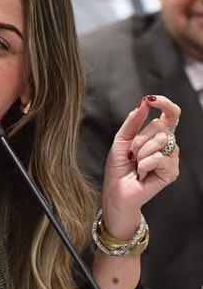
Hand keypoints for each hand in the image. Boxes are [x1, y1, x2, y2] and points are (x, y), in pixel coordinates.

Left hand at [101, 95, 179, 238]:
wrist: (116, 189)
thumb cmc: (119, 166)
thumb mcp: (121, 139)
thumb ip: (133, 121)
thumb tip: (143, 102)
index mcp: (157, 135)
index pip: (170, 115)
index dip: (165, 104)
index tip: (152, 99)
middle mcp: (168, 144)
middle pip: (159, 127)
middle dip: (138, 140)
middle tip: (132, 155)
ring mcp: (171, 158)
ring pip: (160, 141)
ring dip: (140, 152)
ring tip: (136, 164)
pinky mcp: (172, 172)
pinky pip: (159, 158)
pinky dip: (144, 164)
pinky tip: (142, 173)